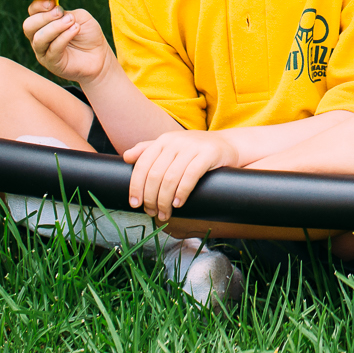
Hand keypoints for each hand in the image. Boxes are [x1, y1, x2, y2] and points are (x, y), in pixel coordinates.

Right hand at [24, 0, 109, 84]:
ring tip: (72, 22)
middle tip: (60, 12)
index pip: (32, 12)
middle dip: (44, 17)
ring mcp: (44, 51)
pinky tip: (75, 30)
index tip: (52, 2)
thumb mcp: (79, 17)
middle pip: (28, 25)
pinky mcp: (52, 63)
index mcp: (44, 23)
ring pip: (38, 38)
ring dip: (55, 27)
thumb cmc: (88, 34)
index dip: (38, 5)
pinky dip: (64, 37)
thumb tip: (56, 11)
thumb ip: (66, 13)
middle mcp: (39, 37)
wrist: (99, 54)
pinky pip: (52, 49)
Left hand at [122, 129, 237, 222]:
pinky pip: (190, 176)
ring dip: (164, 200)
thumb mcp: (171, 146)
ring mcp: (193, 147)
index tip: (135, 204)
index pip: (142, 165)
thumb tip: (126, 156)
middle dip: (151, 198)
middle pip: (155, 174)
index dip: (136, 186)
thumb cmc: (196, 150)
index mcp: (163, 140)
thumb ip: (149, 149)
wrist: (227, 145)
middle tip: (152, 213)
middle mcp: (176, 141)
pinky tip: (179, 203)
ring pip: (170, 178)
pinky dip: (181, 193)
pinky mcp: (208, 154)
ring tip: (165, 213)